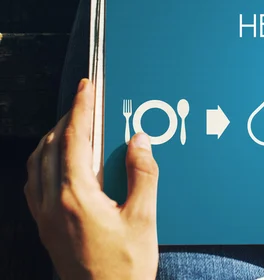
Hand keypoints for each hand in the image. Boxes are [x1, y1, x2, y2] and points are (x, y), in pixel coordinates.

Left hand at [24, 78, 158, 279]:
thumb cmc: (125, 267)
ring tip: (74, 123)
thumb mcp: (144, 219)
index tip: (87, 86)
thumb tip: (139, 139)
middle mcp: (52, 203)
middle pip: (52, 146)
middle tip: (86, 99)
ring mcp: (43, 217)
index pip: (74, 140)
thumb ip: (143, 175)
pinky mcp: (44, 228)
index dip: (81, 108)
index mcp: (76, 197)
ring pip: (37, 163)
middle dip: (68, 117)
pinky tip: (59, 160)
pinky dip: (44, 159)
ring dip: (54, 137)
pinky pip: (34, 182)